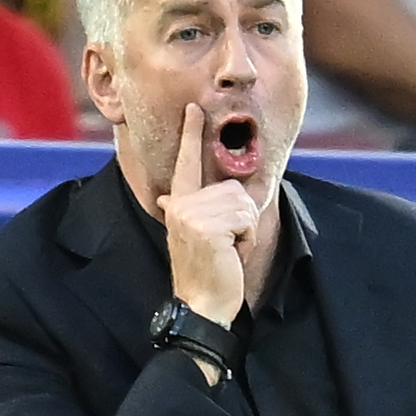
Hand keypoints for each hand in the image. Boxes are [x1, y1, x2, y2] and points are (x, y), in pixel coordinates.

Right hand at [160, 103, 259, 325]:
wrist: (201, 307)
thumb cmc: (207, 274)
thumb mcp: (196, 237)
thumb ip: (190, 212)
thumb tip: (168, 198)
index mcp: (178, 205)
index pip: (186, 164)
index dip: (191, 135)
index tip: (194, 109)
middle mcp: (181, 205)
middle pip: (233, 189)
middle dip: (241, 219)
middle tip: (225, 246)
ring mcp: (192, 215)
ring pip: (242, 202)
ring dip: (245, 230)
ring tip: (227, 250)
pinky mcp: (208, 227)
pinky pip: (246, 218)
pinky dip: (248, 239)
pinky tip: (231, 255)